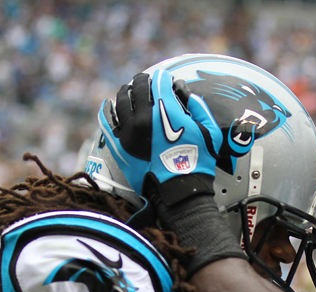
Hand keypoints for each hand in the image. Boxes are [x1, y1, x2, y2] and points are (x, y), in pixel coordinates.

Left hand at [97, 69, 222, 195]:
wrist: (178, 190)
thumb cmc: (196, 161)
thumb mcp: (209, 131)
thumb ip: (198, 106)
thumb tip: (184, 92)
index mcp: (166, 111)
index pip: (159, 81)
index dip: (163, 78)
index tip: (165, 79)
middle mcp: (143, 117)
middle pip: (137, 87)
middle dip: (143, 81)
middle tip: (144, 80)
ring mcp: (128, 131)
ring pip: (120, 100)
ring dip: (125, 92)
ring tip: (127, 91)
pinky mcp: (119, 145)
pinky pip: (107, 122)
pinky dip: (106, 110)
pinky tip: (108, 105)